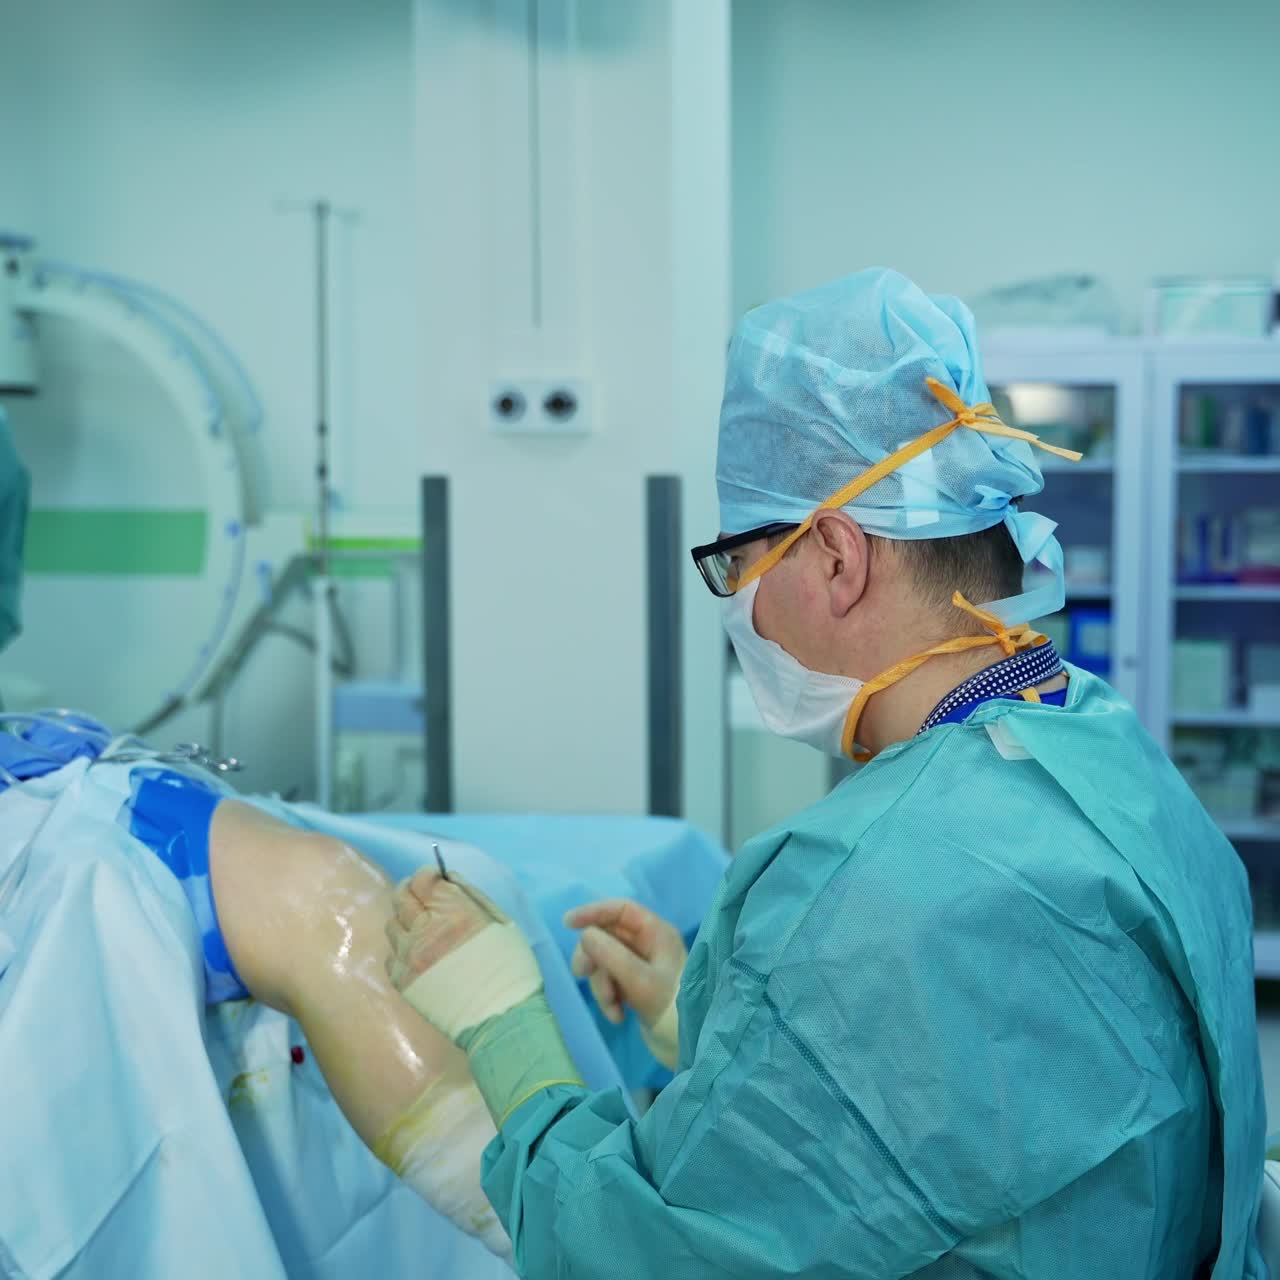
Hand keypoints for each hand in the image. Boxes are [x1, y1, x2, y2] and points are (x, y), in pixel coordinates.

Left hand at [385, 867, 501, 992]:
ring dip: (406, 921)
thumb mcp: (502, 923)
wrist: (500, 1020)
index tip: (434, 881)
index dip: (428, 876)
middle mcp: (427, 930)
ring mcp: (411, 956)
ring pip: (392, 924)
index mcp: (456, 912)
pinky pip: (391, 955)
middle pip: (402, 896)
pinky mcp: (403, 981)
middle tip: (420, 896)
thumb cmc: (510, 969)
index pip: (423, 879)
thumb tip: (447, 877)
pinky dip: (403, 951)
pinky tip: (420, 956)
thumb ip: (472, 896)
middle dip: (411, 891)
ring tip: (422, 930)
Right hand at [563, 899, 686, 1027]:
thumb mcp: (641, 982)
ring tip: (612, 1007)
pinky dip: (607, 998)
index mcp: (657, 933)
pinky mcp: (633, 987)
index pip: (621, 910)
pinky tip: (617, 1016)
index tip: (568, 923)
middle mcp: (648, 945)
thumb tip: (585, 935)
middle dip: (594, 959)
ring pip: (603, 962)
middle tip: (581, 974)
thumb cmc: (672, 1009)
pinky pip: (608, 982)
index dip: (593, 912)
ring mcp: (640, 966)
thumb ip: (612, 956)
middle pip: (606, 937)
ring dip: (601, 985)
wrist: (689, 1048)